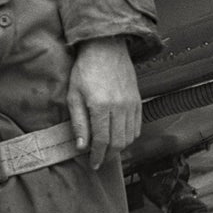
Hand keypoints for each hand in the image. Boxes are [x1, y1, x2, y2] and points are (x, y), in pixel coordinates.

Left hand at [67, 36, 141, 170]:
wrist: (106, 48)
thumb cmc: (85, 70)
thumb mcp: (74, 95)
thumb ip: (78, 123)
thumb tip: (81, 146)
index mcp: (101, 106)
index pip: (102, 141)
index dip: (97, 156)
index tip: (93, 164)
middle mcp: (119, 108)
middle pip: (118, 143)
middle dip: (108, 156)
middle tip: (99, 160)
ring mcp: (131, 105)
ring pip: (129, 137)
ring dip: (119, 148)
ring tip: (107, 151)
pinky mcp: (138, 101)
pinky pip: (137, 127)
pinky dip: (129, 137)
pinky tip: (118, 137)